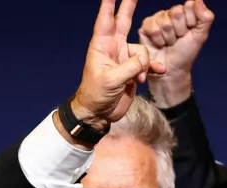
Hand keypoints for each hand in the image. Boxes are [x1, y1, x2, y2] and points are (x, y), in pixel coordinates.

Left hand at [72, 0, 166, 132]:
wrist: (98, 113)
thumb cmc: (95, 95)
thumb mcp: (111, 80)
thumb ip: (130, 66)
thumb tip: (144, 59)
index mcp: (101, 47)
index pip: (105, 21)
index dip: (108, 6)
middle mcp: (113, 48)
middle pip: (123, 22)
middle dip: (128, 7)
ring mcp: (123, 58)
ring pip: (142, 49)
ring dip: (144, 64)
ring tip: (137, 79)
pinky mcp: (132, 69)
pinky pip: (148, 63)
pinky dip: (152, 68)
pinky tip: (157, 72)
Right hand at [139, 0, 214, 107]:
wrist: (170, 69)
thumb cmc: (185, 53)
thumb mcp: (201, 35)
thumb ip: (205, 16)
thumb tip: (197, 0)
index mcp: (186, 12)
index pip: (189, 6)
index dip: (190, 22)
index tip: (189, 33)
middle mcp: (170, 13)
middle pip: (176, 12)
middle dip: (179, 30)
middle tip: (178, 39)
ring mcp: (157, 19)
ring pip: (164, 22)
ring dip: (168, 37)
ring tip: (168, 43)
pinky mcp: (145, 28)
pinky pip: (151, 26)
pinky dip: (157, 38)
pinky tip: (158, 44)